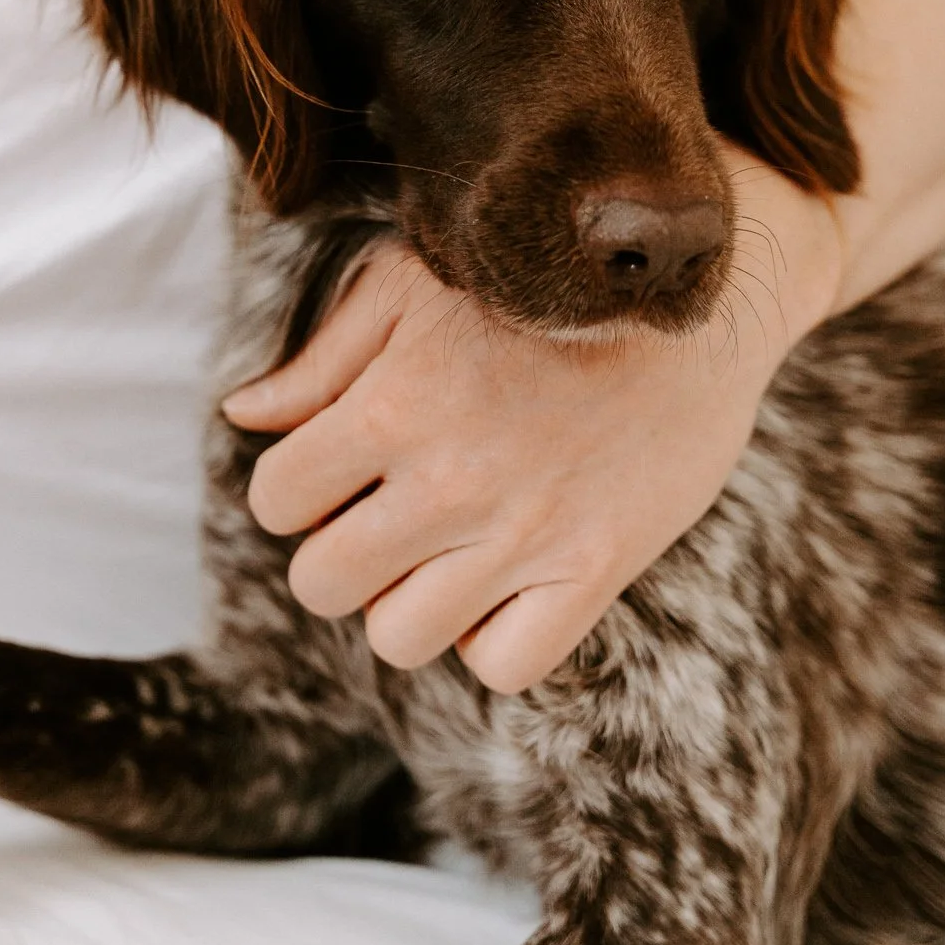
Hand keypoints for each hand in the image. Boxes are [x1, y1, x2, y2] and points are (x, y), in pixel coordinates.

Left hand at [224, 157, 842, 693]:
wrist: (699, 298)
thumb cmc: (545, 282)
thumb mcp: (415, 280)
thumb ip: (323, 355)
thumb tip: (244, 414)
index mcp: (393, 404)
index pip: (276, 499)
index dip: (295, 487)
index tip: (335, 469)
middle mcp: (448, 480)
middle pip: (323, 582)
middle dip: (339, 552)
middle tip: (386, 515)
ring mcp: (524, 534)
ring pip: (401, 637)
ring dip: (408, 601)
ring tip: (445, 550)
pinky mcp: (595, 570)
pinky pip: (504, 665)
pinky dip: (493, 639)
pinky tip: (506, 583)